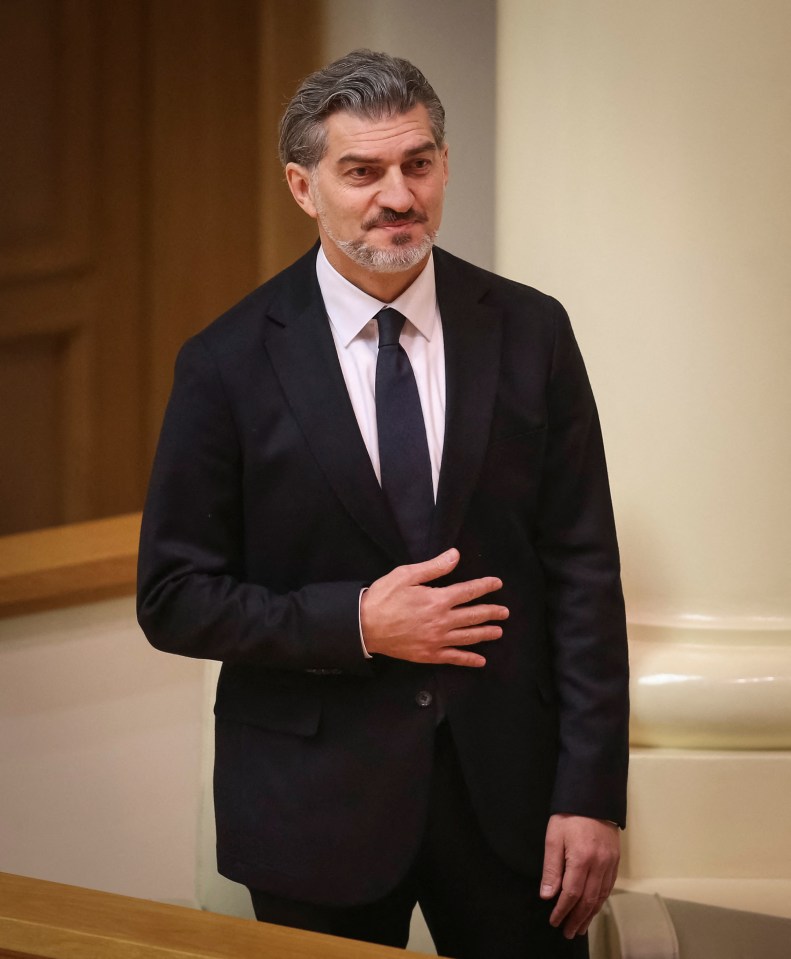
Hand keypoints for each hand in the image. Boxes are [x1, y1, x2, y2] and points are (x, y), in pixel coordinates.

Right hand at [360, 548, 507, 666]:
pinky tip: (480, 660)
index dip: (485, 586)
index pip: (468, 591)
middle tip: (505, 612)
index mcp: (438, 599)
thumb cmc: (384, 597)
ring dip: (486, 633)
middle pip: (474, 615)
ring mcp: (437, 640)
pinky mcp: (429, 654)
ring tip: (499, 631)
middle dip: (492, 612)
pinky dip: (468, 659)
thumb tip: (455, 556)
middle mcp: (442, 621)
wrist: (364, 626)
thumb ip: (434, 567)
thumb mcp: (406, 575)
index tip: (497, 584)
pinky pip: (454, 658)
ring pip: (468, 637)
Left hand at [540, 814, 619, 938]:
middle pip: (588, 900)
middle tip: (568, 932)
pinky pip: (609, 887)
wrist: (593, 797)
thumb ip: (551, 868)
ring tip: (580, 927)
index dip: (562, 910)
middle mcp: (599, 864)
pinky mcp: (615, 860)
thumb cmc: (569, 816)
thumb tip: (548, 894)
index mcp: (581, 858)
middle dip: (577, 918)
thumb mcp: (553, 837)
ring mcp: (610, 863)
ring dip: (590, 915)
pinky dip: (600, 901)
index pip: (571, 893)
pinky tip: (594, 908)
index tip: (554, 921)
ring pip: (600, 896)